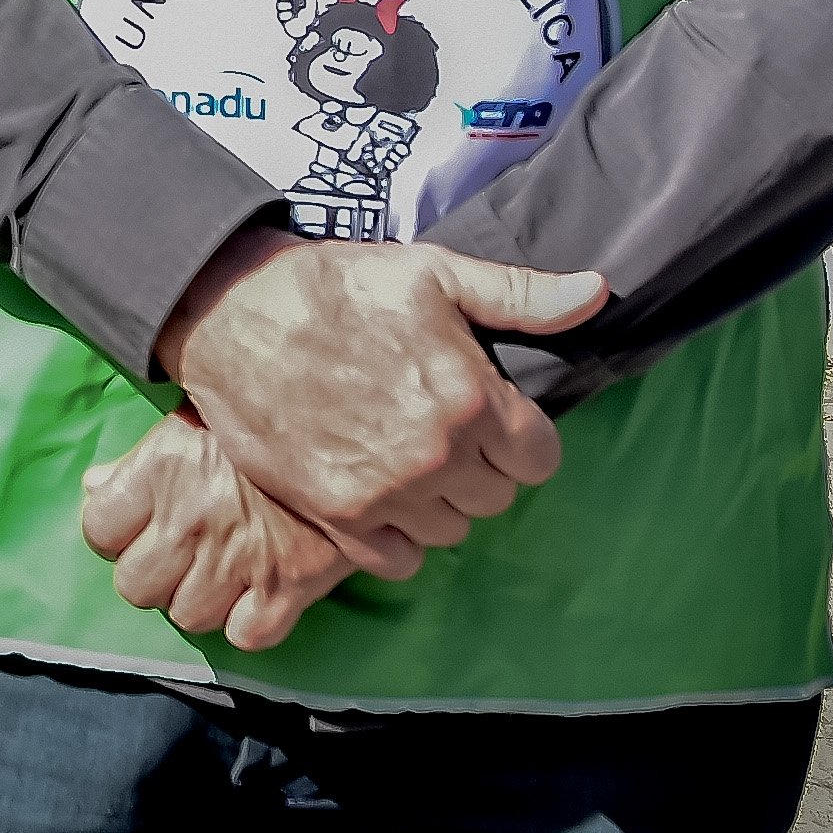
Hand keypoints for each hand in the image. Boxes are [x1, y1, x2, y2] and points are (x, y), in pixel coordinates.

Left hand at [80, 412, 367, 651]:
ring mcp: (238, 559)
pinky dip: (250, 622)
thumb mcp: (194, 419)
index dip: (115, 532)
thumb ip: (140, 460)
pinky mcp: (288, 588)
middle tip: (182, 553)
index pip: (99, 529)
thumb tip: (93, 488)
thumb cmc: (267, 418)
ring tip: (223, 570)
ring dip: (201, 599)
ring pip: (187, 616)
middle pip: (135, 587)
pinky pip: (245, 636)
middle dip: (154, 573)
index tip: (139, 525)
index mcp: (162, 468)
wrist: (355, 427)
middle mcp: (190, 519)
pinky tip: (259, 591)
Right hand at [155, 228, 606, 551]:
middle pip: (497, 497)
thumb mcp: (434, 273)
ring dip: (438, 501)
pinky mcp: (337, 517)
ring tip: (404, 456)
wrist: (233, 313)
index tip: (490, 417)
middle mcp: (436, 456)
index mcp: (469, 397)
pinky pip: (399, 560)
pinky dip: (395, 534)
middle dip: (480, 466)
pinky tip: (376, 488)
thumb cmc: (335, 286)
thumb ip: (522, 295)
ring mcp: (385, 493)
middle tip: (440, 429)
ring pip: (451, 531)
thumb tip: (600, 294)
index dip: (520, 437)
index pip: (540, 458)